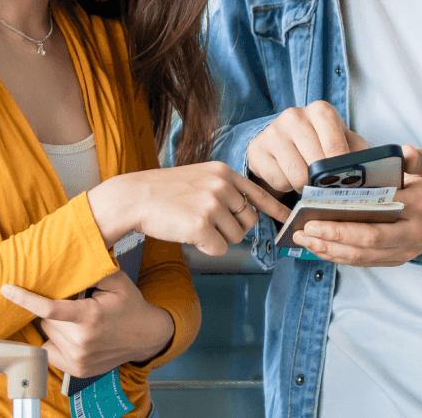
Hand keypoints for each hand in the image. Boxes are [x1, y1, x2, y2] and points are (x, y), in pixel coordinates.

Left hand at [0, 272, 173, 377]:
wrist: (146, 336)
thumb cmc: (129, 305)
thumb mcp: (116, 281)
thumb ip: (93, 268)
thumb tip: (71, 254)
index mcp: (90, 317)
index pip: (49, 309)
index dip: (24, 298)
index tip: (6, 289)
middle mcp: (82, 342)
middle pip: (46, 320)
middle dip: (53, 309)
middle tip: (74, 304)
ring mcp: (78, 359)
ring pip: (48, 335)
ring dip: (55, 325)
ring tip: (78, 320)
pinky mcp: (76, 370)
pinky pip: (50, 351)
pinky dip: (55, 340)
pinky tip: (71, 334)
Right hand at [87, 162, 289, 254]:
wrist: (134, 197)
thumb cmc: (164, 191)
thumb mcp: (198, 177)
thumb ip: (223, 189)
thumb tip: (246, 211)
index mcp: (222, 172)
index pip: (257, 192)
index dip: (275, 208)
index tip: (287, 217)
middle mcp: (221, 186)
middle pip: (248, 220)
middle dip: (233, 228)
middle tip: (209, 224)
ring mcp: (211, 205)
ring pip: (235, 237)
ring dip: (217, 238)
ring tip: (193, 224)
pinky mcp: (201, 225)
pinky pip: (219, 249)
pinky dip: (206, 248)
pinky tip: (189, 235)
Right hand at [247, 101, 367, 195]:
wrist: (283, 141)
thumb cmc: (321, 143)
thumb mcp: (343, 141)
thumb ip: (358, 152)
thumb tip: (366, 169)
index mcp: (320, 111)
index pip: (335, 146)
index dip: (340, 169)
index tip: (343, 182)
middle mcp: (294, 116)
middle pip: (315, 164)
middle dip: (323, 181)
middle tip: (325, 186)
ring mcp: (273, 132)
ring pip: (297, 176)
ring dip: (305, 186)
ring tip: (306, 180)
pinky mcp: (257, 149)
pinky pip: (278, 181)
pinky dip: (287, 186)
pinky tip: (288, 176)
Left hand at [292, 144, 421, 266]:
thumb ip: (418, 157)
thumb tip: (404, 152)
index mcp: (418, 208)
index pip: (378, 216)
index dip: (345, 219)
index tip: (317, 211)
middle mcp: (411, 235)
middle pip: (366, 242)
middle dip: (331, 237)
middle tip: (303, 228)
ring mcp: (403, 252)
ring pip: (361, 257)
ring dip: (329, 250)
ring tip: (302, 237)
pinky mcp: (395, 260)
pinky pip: (363, 262)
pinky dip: (338, 257)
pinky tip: (318, 247)